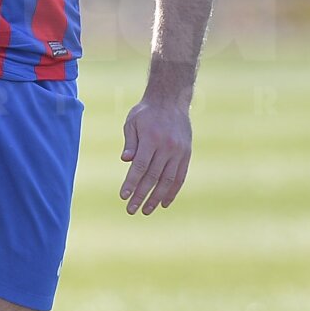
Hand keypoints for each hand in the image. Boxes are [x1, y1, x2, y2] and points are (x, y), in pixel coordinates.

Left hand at [120, 99, 191, 214]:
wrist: (171, 100)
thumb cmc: (146, 112)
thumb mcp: (132, 122)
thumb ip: (130, 142)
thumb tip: (126, 161)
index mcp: (151, 138)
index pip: (140, 166)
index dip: (131, 183)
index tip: (123, 196)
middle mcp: (167, 146)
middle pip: (152, 177)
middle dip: (141, 195)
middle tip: (131, 209)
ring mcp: (179, 151)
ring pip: (168, 180)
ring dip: (156, 198)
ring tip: (146, 210)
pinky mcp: (186, 154)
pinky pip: (180, 177)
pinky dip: (172, 191)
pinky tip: (164, 203)